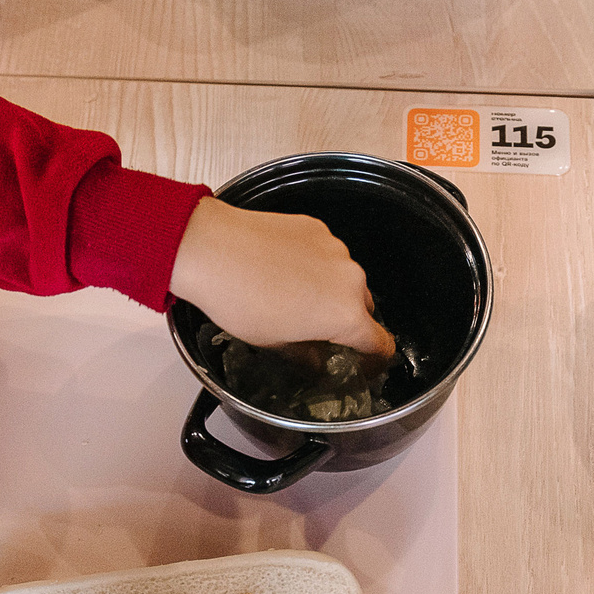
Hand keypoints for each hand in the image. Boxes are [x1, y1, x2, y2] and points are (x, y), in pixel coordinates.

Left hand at [167, 197, 393, 356]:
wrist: (212, 249)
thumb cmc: (240, 302)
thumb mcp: (273, 342)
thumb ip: (307, 356)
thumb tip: (318, 361)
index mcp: (345, 315)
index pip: (381, 344)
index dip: (374, 361)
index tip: (364, 364)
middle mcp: (351, 279)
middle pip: (363, 308)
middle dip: (346, 322)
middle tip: (316, 330)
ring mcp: (335, 249)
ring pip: (344, 279)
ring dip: (329, 291)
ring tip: (292, 295)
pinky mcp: (317, 228)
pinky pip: (326, 254)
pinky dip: (313, 265)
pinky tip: (282, 268)